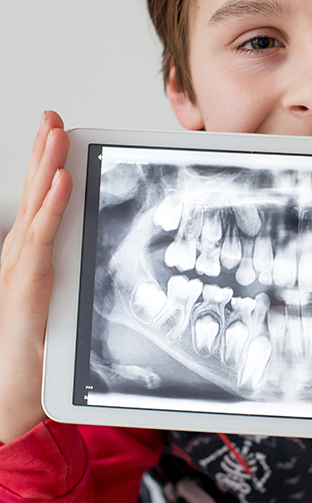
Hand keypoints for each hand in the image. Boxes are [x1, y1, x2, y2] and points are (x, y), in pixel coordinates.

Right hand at [0, 112, 71, 443]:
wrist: (10, 395)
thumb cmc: (35, 349)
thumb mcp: (63, 301)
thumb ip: (75, 272)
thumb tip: (99, 249)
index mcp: (32, 255)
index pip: (42, 201)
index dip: (47, 164)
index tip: (57, 131)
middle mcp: (23, 255)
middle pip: (37, 195)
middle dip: (44, 154)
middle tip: (54, 118)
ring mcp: (21, 269)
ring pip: (37, 209)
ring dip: (48, 169)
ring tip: (56, 134)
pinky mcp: (27, 287)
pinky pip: (41, 241)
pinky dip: (51, 209)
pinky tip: (62, 183)